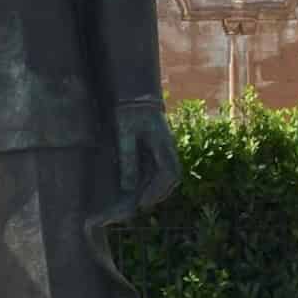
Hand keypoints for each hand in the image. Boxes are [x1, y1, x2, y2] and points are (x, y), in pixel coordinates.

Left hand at [114, 105, 179, 220]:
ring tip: (139, 200)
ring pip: (169, 173)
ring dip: (157, 188)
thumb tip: (129, 185)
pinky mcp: (159, 144)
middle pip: (172, 177)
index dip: (156, 191)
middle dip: (158, 193)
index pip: (168, 174)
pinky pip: (161, 166)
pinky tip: (139, 185)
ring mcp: (165, 145)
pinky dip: (153, 179)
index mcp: (163, 143)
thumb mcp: (124, 132)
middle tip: (140, 206)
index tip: (141, 203)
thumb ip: (128, 157)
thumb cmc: (129, 109)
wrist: (135, 92)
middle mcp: (168, 146)